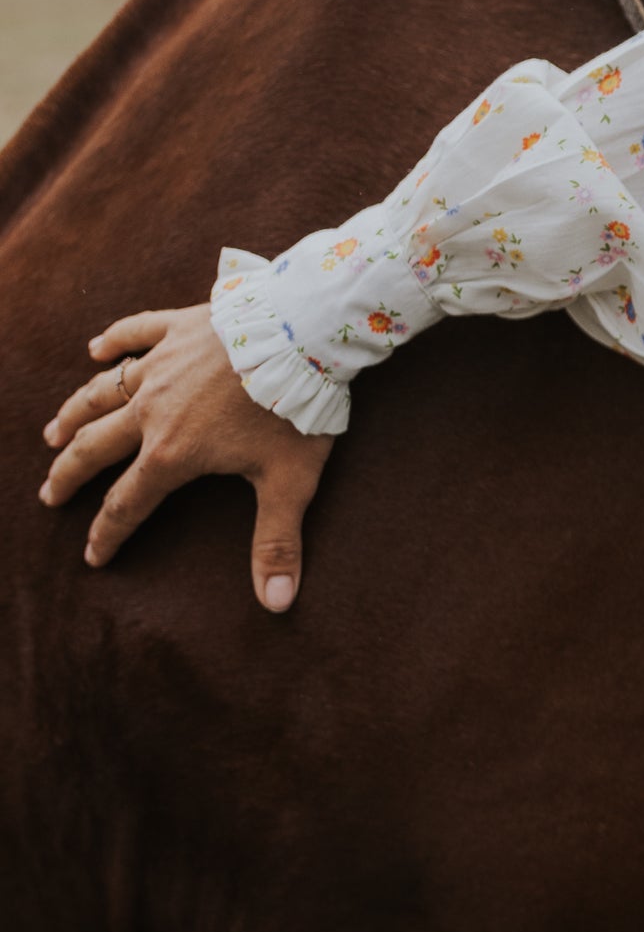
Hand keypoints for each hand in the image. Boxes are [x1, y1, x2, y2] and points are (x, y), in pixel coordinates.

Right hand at [38, 305, 331, 610]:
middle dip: (69, 476)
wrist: (306, 333)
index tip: (92, 557)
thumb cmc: (298, 410)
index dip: (107, 534)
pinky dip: (111, 340)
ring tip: (53, 434)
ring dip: (74, 415)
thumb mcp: (291, 483)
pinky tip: (94, 349)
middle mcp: (153, 411)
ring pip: (101, 393)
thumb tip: (276, 604)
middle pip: (95, 448)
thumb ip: (277, 543)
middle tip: (49, 495)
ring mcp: (160, 365)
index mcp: (173, 453)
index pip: (127, 504)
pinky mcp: (177, 327)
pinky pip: (133, 333)